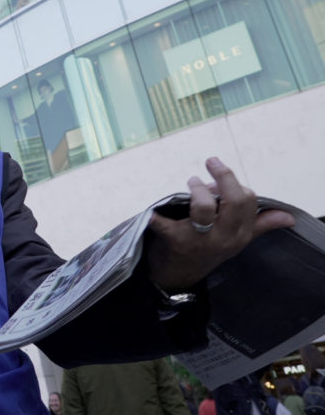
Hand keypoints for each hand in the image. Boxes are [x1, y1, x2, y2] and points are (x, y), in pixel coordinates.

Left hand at [146, 157, 294, 291]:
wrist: (179, 277)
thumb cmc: (207, 249)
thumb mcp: (235, 239)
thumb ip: (260, 225)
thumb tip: (288, 216)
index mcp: (240, 234)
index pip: (248, 201)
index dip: (234, 183)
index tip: (220, 178)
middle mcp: (224, 237)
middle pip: (234, 201)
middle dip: (224, 176)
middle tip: (211, 162)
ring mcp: (200, 240)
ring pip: (204, 208)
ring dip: (198, 190)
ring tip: (192, 182)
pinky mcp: (175, 242)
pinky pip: (165, 225)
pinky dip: (156, 218)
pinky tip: (151, 213)